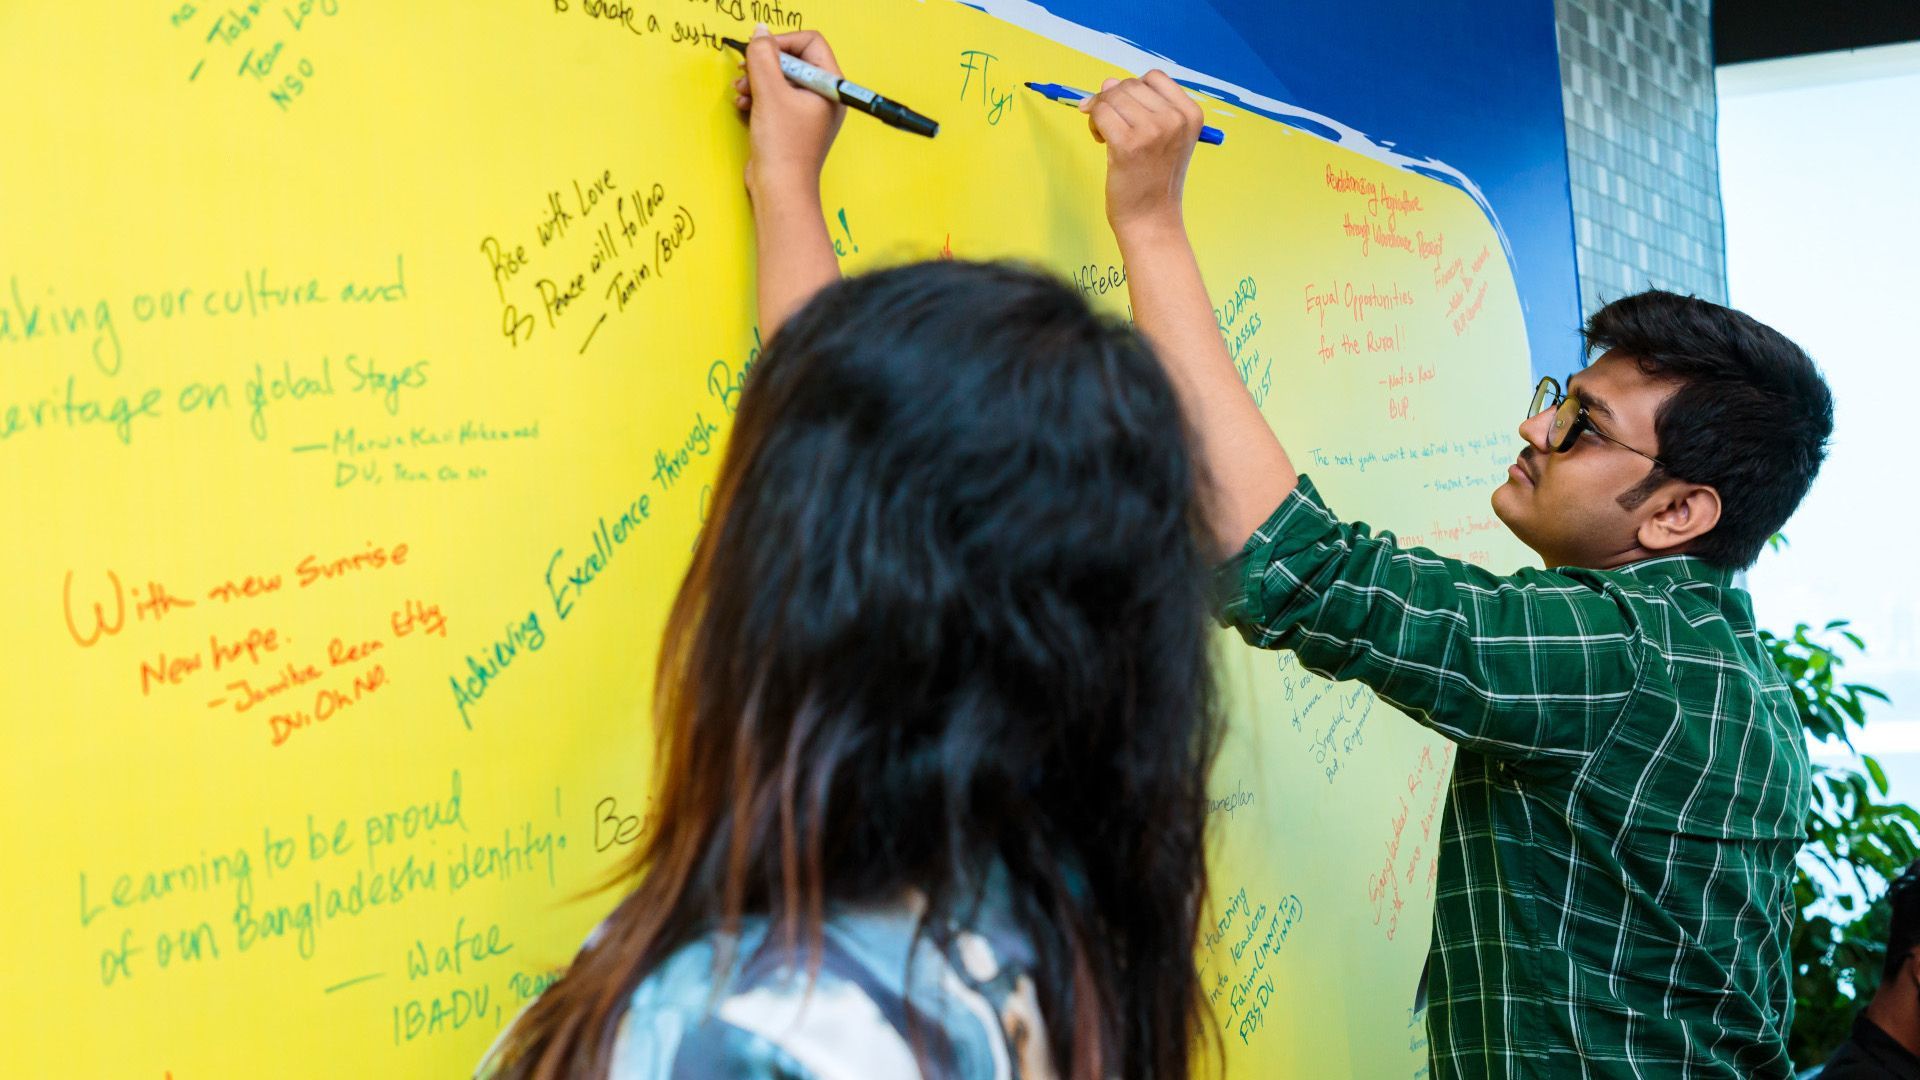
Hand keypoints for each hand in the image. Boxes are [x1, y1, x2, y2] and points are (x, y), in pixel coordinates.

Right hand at [734, 25, 845, 199]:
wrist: (779, 189)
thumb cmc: (783, 147)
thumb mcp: (770, 93)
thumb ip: (763, 57)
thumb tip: (760, 33)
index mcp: (830, 87)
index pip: (810, 43)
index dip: (782, 42)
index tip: (760, 53)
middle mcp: (823, 97)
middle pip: (793, 60)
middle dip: (765, 63)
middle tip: (746, 71)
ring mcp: (808, 112)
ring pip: (780, 79)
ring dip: (757, 80)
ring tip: (741, 91)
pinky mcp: (791, 124)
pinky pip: (775, 98)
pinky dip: (757, 96)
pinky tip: (744, 105)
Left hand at [1080, 71, 1202, 234]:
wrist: (1151, 219)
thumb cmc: (1154, 180)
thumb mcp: (1162, 138)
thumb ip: (1140, 107)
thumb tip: (1108, 82)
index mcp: (1191, 114)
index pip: (1154, 78)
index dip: (1133, 90)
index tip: (1125, 110)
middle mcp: (1175, 119)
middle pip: (1129, 85)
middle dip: (1113, 101)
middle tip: (1111, 128)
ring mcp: (1153, 130)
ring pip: (1112, 96)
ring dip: (1101, 112)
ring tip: (1105, 136)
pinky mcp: (1128, 144)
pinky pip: (1100, 113)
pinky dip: (1094, 123)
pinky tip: (1100, 141)